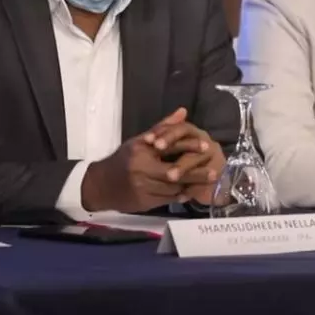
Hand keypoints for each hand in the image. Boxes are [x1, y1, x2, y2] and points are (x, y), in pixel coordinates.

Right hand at [82, 110, 220, 213]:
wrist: (99, 185)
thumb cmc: (123, 160)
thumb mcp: (138, 141)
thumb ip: (162, 127)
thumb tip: (183, 111)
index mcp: (141, 151)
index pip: (169, 146)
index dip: (189, 146)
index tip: (206, 146)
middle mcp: (141, 169)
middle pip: (174, 173)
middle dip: (196, 173)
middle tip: (215, 172)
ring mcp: (142, 188)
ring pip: (172, 188)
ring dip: (190, 186)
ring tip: (207, 183)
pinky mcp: (143, 202)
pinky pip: (167, 200)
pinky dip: (180, 196)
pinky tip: (190, 192)